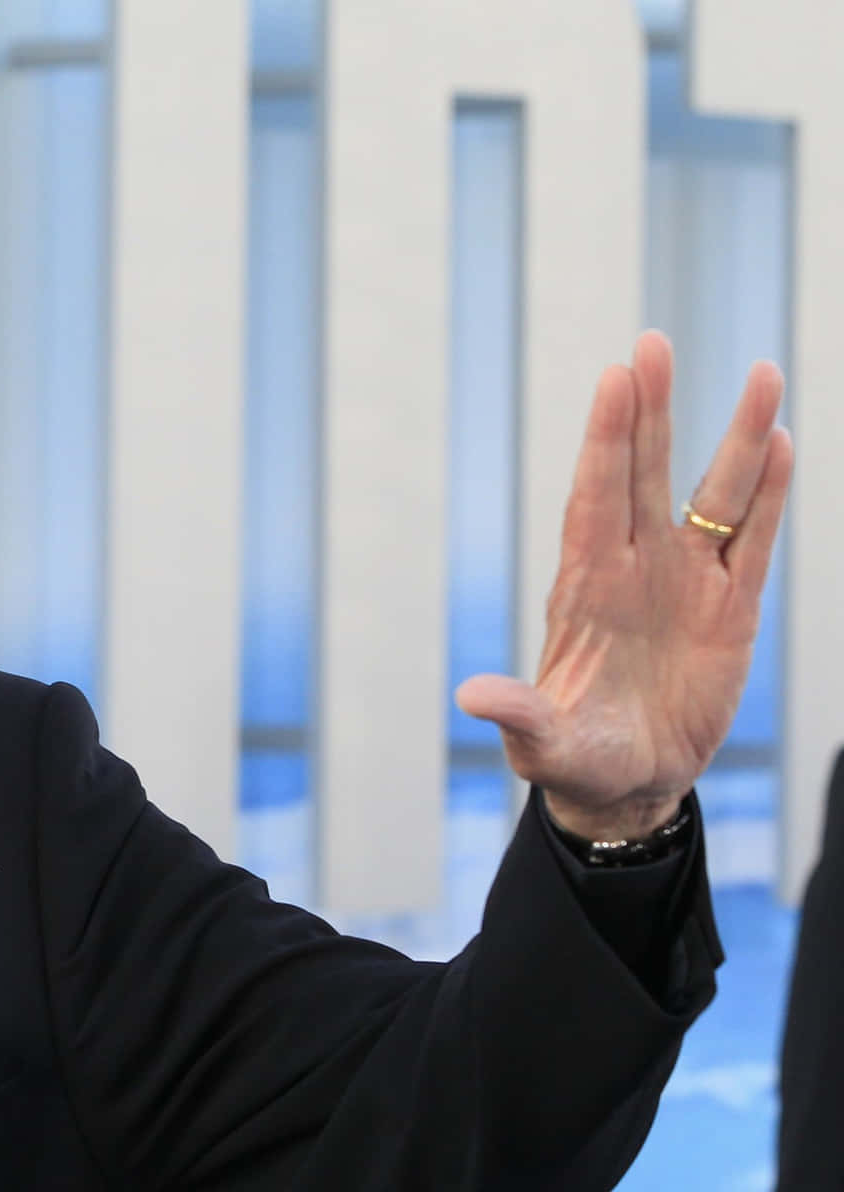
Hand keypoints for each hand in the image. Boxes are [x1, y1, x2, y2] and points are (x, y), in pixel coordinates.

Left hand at [454, 331, 793, 842]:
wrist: (626, 784)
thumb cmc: (572, 759)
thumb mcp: (541, 743)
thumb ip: (518, 715)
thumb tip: (471, 699)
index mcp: (585, 586)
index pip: (596, 496)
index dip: (607, 439)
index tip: (615, 379)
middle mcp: (636, 569)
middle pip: (646, 473)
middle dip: (652, 411)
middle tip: (653, 343)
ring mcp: (686, 583)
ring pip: (714, 496)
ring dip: (739, 439)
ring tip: (764, 375)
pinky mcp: (732, 611)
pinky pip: (754, 542)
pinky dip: (770, 497)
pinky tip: (783, 445)